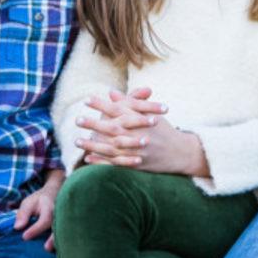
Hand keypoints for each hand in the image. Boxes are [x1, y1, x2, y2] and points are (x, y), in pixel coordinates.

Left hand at [15, 169, 63, 250]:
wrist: (55, 194)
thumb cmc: (39, 201)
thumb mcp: (28, 203)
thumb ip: (23, 214)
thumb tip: (17, 227)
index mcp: (50, 208)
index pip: (44, 220)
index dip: (35, 229)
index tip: (24, 237)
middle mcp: (61, 215)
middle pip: (60, 227)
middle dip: (54, 238)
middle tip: (46, 248)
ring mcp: (66, 221)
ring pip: (66, 233)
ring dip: (59, 243)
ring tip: (51, 251)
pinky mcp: (67, 227)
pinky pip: (67, 236)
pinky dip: (62, 244)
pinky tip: (57, 251)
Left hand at [76, 92, 208, 175]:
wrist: (180, 152)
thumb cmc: (163, 130)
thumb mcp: (149, 113)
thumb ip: (129, 103)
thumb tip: (111, 92)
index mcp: (141, 120)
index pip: (118, 109)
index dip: (102, 104)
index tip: (86, 99)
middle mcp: (138, 135)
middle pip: (112, 128)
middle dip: (93, 123)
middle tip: (77, 119)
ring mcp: (137, 151)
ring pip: (111, 148)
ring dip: (93, 144)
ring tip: (77, 140)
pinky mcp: (137, 165)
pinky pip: (116, 163)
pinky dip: (101, 161)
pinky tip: (88, 158)